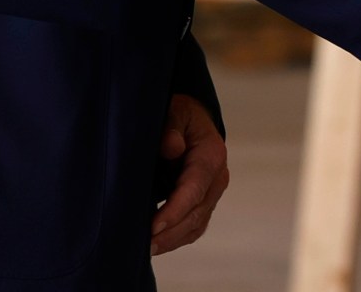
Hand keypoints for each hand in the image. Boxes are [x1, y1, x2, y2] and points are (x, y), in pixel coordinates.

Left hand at [150, 93, 227, 254]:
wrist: (190, 120)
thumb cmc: (179, 115)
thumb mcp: (175, 111)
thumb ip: (171, 126)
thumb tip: (172, 147)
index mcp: (211, 154)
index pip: (194, 189)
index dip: (174, 211)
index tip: (153, 227)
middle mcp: (217, 177)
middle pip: (196, 213)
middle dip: (170, 232)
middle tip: (143, 246)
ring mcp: (212, 192)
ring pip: (196, 224)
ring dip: (172, 240)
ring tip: (147, 250)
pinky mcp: (204, 202)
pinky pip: (194, 226)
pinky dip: (176, 238)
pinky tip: (157, 245)